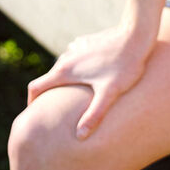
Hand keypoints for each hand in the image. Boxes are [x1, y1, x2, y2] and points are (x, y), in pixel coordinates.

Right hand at [26, 25, 153, 139]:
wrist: (137, 33)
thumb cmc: (125, 64)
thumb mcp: (110, 92)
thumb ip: (94, 114)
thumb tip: (79, 137)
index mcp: (65, 71)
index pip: (35, 87)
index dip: (31, 103)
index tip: (36, 114)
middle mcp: (67, 57)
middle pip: (48, 79)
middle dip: (49, 94)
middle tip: (57, 111)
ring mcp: (78, 48)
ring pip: (63, 67)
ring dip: (64, 80)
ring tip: (73, 95)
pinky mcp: (89, 43)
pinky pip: (76, 58)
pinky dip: (76, 69)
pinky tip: (90, 76)